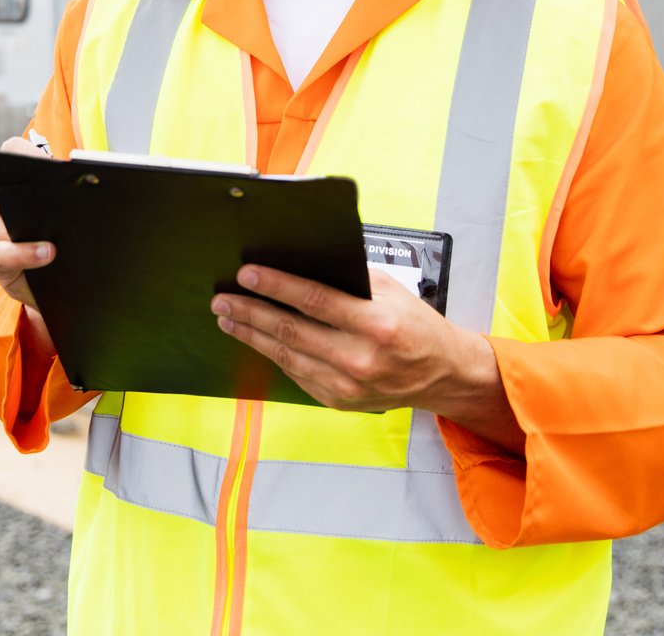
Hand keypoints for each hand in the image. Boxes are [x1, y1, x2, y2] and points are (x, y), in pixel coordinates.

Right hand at [0, 136, 54, 309]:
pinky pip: (1, 254)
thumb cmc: (57, 234)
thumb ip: (69, 191)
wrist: (52, 277)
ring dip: (24, 235)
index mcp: (9, 180)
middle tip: (42, 199)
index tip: (45, 163)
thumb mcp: (64, 208)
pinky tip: (47, 253)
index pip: (10, 153)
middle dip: (15, 195)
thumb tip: (93, 179)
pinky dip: (25, 254)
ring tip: (53, 244)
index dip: (23, 153)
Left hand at [212, 265, 518, 447]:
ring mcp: (347, 385)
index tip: (247, 274)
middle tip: (223, 300)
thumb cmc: (416, 326)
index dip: (275, 286)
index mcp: (375, 324)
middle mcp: (359, 358)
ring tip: (228, 319)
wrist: (441, 374)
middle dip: (250, 313)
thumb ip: (348, 279)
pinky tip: (257, 339)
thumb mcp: (390, 290)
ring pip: (286, 356)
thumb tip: (299, 263)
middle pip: (290, 331)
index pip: (313, 300)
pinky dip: (274, 355)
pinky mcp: (338, 400)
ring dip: (252, 335)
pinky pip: (297, 374)